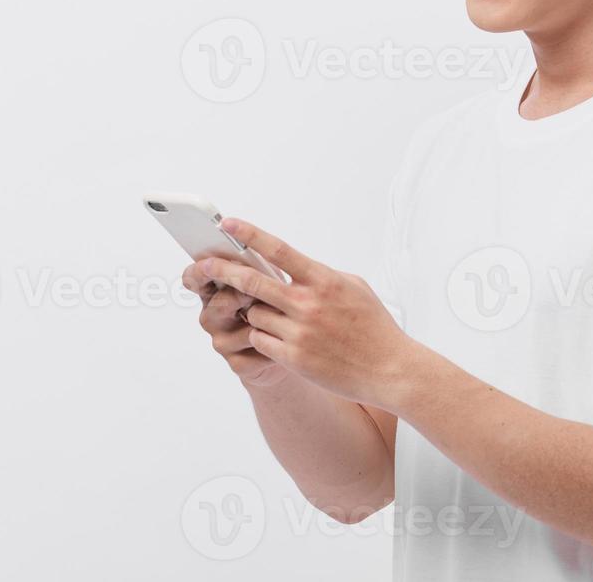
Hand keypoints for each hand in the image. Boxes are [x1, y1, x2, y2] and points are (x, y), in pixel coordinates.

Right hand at [181, 259, 287, 387]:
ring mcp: (221, 342)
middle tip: (262, 290)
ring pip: (244, 326)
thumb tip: (257, 260)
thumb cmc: (275, 307)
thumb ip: (259, 270)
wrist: (288, 349)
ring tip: (286, 316)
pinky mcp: (237, 364)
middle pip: (221, 302)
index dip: (197, 272)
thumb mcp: (268, 282)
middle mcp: (211, 317)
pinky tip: (286, 338)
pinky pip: (259, 346)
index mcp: (214, 292)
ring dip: (269, 320)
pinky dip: (277, 341)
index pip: (194, 279)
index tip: (207, 264)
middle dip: (245, 294)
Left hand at [197, 218, 415, 409]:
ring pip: (254, 314)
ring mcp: (299, 332)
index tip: (228, 224)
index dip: (250, 235)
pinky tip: (277, 337)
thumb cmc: (373, 325)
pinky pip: (260, 339)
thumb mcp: (354, 287)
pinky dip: (262, 335)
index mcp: (324, 280)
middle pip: (253, 282)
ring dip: (254, 311)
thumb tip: (292, 266)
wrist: (388, 368)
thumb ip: (320, 275)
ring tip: (272, 314)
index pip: (280, 250)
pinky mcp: (293, 358)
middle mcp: (308, 304)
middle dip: (223, 271)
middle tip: (204, 265)